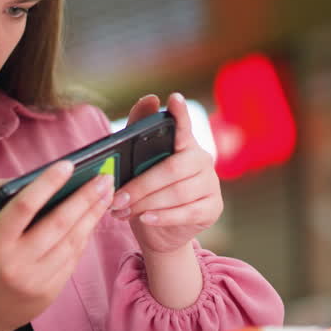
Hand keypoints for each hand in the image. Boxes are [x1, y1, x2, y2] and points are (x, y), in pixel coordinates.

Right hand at [0, 161, 112, 330]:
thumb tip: (28, 178)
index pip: (24, 207)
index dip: (48, 184)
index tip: (68, 165)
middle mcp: (15, 263)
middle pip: (58, 223)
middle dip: (85, 197)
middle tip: (104, 177)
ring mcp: (35, 280)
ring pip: (72, 241)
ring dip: (92, 214)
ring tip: (105, 193)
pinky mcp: (50, 291)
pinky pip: (73, 257)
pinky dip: (85, 235)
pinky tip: (93, 218)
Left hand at [112, 92, 223, 255]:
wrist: (160, 232)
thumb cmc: (148, 192)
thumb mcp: (137, 165)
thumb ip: (139, 133)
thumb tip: (150, 99)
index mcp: (184, 144)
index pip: (183, 125)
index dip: (180, 113)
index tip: (173, 98)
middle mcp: (202, 160)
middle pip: (173, 168)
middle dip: (141, 185)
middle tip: (117, 198)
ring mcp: (211, 184)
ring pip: (178, 192)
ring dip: (147, 203)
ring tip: (123, 211)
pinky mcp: (213, 207)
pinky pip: (188, 212)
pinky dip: (163, 216)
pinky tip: (147, 218)